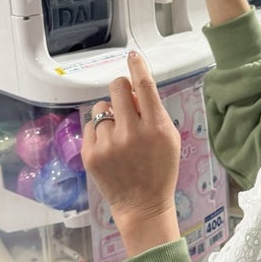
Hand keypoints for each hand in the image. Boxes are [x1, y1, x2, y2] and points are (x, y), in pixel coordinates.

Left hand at [81, 52, 181, 255]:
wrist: (143, 205)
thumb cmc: (160, 170)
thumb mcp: (170, 139)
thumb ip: (155, 113)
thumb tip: (134, 91)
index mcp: (155, 128)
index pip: (144, 86)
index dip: (137, 67)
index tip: (132, 55)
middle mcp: (131, 133)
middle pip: (117, 88)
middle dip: (121, 90)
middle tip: (125, 102)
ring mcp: (108, 145)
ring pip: (101, 108)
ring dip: (109, 115)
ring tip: (119, 136)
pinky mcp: (91, 154)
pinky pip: (90, 126)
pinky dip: (99, 132)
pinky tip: (109, 148)